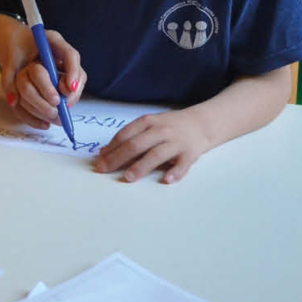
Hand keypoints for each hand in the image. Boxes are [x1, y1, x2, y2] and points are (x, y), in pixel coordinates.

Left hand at [0, 17, 86, 128]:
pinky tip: (44, 122)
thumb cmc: (11, 45)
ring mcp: (62, 67)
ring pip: (71, 86)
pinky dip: (57, 106)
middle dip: (68, 94)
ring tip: (51, 116)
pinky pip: (64, 93)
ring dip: (62, 103)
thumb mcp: (8, 60)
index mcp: (52, 41)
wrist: (10, 39)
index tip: (68, 89)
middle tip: (59, 106)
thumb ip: (9, 79)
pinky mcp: (59, 79)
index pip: (70, 55)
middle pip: (75, 74)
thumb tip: (13, 102)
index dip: (73, 73)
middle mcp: (60, 54)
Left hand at [93, 108, 210, 182]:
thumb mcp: (149, 125)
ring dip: (141, 166)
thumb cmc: (169, 126)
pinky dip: (176, 172)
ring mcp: (176, 141)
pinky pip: (183, 163)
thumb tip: (104, 152)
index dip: (111, 148)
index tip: (99, 160)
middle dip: (118, 158)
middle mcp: (160, 130)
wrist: (202, 122)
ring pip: (156, 154)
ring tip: (128, 177)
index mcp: (147, 122)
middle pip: (136, 144)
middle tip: (104, 169)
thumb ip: (129, 137)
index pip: (125, 135)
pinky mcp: (190, 152)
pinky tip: (167, 180)